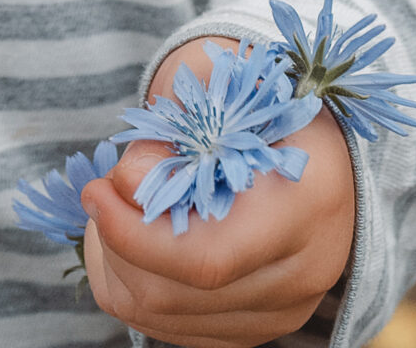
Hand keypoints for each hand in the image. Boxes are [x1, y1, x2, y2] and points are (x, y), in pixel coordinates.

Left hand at [81, 38, 353, 346]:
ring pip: (164, 317)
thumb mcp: (226, 90)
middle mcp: (300, 275)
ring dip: (117, 267)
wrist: (320, 150)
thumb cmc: (266, 106)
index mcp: (304, 204)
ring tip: (111, 213)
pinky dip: (133, 288)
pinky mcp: (256, 328)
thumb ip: (178, 127)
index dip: (134, 234)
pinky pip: (172, 328)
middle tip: (100, 193)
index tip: (95, 190)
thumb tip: (125, 182)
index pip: (206, 256)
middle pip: (176, 293)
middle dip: (116, 243)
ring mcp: (281, 313)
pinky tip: (130, 243)